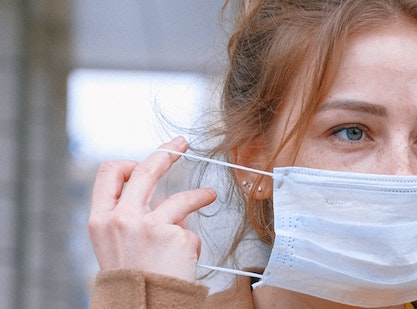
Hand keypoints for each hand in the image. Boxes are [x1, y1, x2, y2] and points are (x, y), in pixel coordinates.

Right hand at [88, 136, 216, 281]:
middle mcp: (121, 218)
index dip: (130, 163)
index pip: (109, 173)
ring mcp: (148, 225)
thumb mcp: (118, 245)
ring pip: (179, 198)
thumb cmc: (132, 280)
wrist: (141, 308)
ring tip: (209, 195)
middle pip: (145, 170)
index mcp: (100, 219)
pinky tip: (185, 259)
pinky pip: (189, 231)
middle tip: (181, 144)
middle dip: (166, 152)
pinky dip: (189, 243)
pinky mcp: (174, 235)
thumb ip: (135, 218)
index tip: (146, 161)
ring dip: (199, 195)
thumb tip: (166, 200)